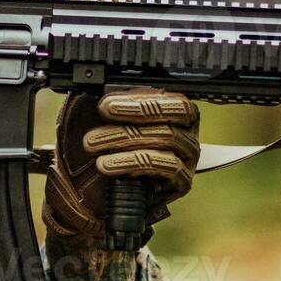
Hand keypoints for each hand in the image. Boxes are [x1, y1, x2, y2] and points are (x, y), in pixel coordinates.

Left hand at [42, 87, 199, 241]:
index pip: (168, 97)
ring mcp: (189, 155)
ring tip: (92, 146)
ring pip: (166, 138)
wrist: (105, 191)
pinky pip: (165, 166)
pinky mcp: (184, 180)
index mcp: (174, 108)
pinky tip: (108, 165)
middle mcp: (187, 129)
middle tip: (98, 123)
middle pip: (170, 116)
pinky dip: (132, 163)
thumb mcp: (107, 122)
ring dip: (123, 140)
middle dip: (130, 116)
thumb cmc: (110, 148)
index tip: (105, 106)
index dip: (137, 100)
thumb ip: (112, 103)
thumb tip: (104, 89)